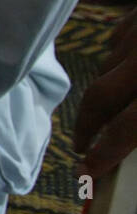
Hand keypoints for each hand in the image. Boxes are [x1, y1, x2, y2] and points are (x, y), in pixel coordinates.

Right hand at [75, 9, 136, 177]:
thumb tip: (132, 136)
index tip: (86, 172)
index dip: (104, 154)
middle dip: (87, 125)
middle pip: (100, 98)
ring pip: (107, 68)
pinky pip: (118, 41)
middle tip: (81, 145)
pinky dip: (118, 58)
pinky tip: (128, 65)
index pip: (124, 129)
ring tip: (110, 107)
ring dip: (105, 90)